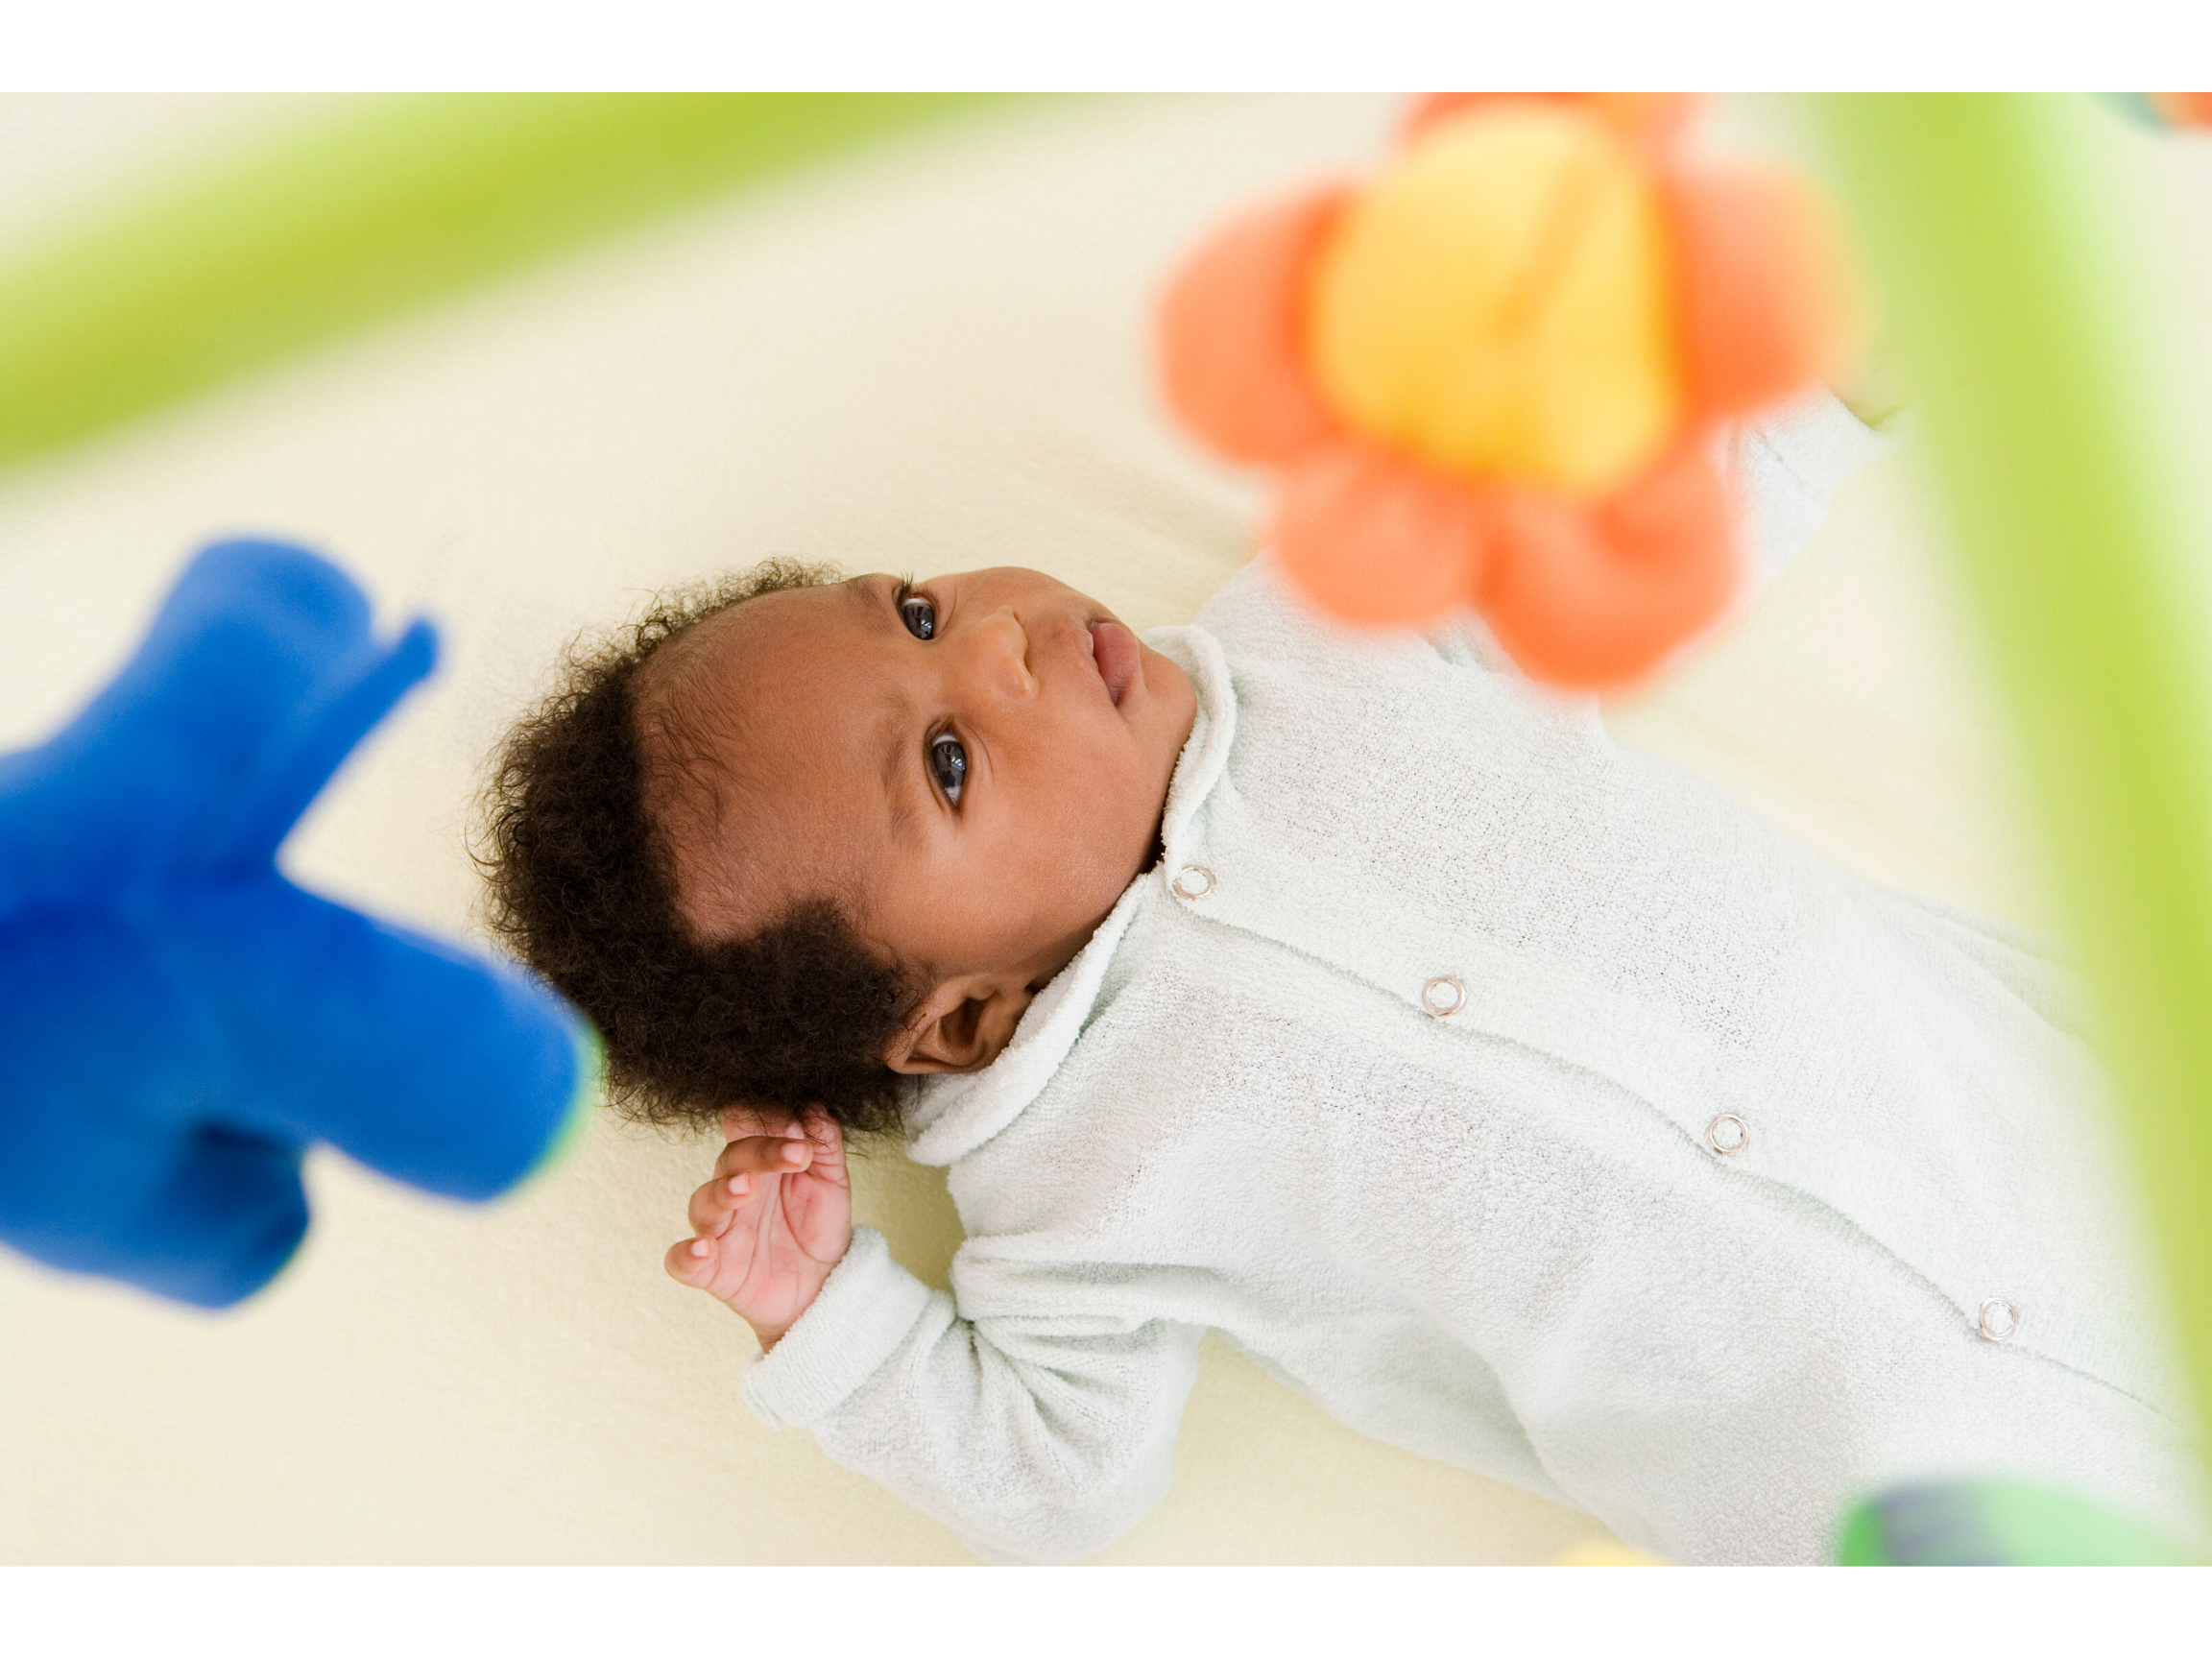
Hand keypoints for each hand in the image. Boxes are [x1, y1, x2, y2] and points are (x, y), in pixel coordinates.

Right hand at [665, 1108, 851, 1349]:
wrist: (824, 1285)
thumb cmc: (819, 1225)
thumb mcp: (832, 1182)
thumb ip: (824, 1144)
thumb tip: (814, 1107)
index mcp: (760, 1161)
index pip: (749, 1123)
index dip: (769, 1117)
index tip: (800, 1126)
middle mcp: (735, 1188)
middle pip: (731, 1157)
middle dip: (761, 1151)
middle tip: (795, 1152)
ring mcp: (721, 1228)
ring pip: (704, 1202)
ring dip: (722, 1192)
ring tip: (745, 1188)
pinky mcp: (712, 1270)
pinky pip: (682, 1261)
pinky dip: (686, 1254)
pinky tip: (703, 1248)